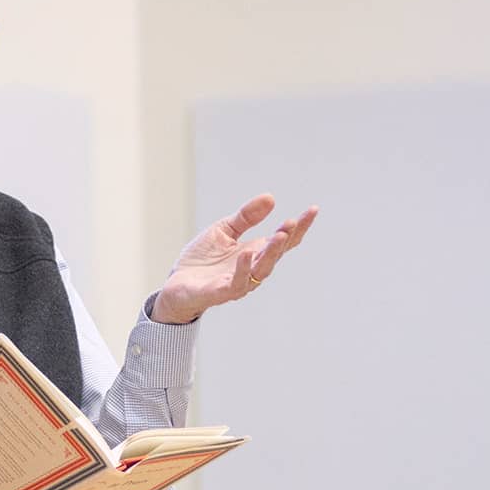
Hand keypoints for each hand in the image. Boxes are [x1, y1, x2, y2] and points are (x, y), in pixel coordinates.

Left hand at [151, 195, 318, 324]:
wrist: (176, 285)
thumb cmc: (202, 260)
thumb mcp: (224, 230)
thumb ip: (245, 217)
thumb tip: (270, 197)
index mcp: (255, 252)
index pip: (283, 240)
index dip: (299, 227)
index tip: (313, 210)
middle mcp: (252, 269)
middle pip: (275, 255)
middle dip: (286, 239)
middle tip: (292, 223)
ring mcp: (238, 282)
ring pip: (261, 270)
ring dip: (271, 254)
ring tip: (278, 236)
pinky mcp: (219, 292)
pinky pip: (236, 283)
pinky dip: (243, 270)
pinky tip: (247, 254)